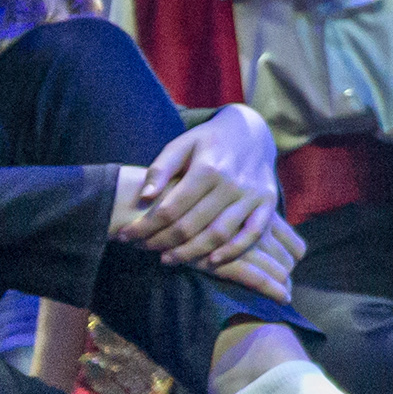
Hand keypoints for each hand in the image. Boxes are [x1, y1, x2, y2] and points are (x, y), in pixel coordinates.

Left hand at [109, 128, 303, 299]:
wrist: (253, 131)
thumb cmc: (209, 141)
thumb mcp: (182, 144)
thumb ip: (160, 169)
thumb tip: (144, 197)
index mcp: (208, 167)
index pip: (170, 208)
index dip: (144, 226)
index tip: (124, 235)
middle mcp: (232, 183)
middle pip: (191, 225)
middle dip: (161, 242)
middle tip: (141, 249)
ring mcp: (252, 194)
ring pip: (218, 235)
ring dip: (190, 253)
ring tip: (167, 259)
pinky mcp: (268, 203)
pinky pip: (251, 234)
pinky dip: (232, 251)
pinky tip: (210, 261)